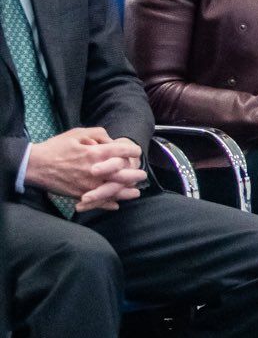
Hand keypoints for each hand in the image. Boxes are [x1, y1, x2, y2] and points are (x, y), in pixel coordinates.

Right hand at [25, 129, 146, 209]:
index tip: (136, 152)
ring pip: (115, 191)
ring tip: (135, 192)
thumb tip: (113, 141)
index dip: (133, 150)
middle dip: (136, 174)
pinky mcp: (80, 195)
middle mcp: (96, 171)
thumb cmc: (56, 147)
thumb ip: (99, 134)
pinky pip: (99, 202)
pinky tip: (116, 204)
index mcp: (96, 153)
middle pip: (125, 174)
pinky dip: (109, 204)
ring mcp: (89, 185)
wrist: (34, 165)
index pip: (124, 151)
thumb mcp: (78, 133)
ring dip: (127, 192)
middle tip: (142, 174)